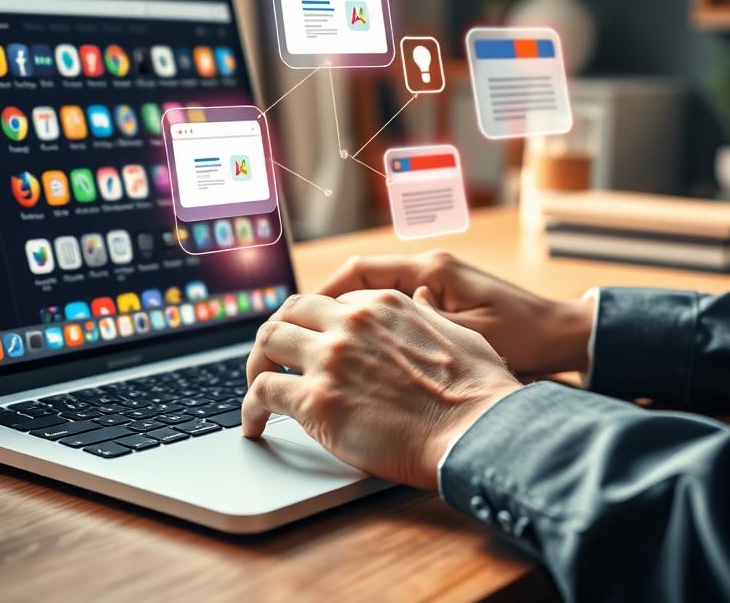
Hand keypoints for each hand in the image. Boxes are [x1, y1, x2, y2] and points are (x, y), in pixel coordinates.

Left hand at [241, 288, 520, 488]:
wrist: (477, 431)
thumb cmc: (479, 392)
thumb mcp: (461, 333)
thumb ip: (429, 315)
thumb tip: (421, 299)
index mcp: (382, 303)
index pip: (327, 301)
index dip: (312, 323)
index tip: (306, 341)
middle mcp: (350, 322)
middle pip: (289, 313)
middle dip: (276, 335)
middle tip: (271, 360)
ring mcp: (330, 359)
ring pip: (267, 343)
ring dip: (256, 365)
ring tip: (255, 388)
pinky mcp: (316, 400)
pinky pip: (263, 393)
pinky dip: (250, 407)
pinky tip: (253, 424)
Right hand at [317, 251, 594, 376]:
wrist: (565, 338)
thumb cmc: (525, 337)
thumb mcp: (469, 338)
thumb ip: (421, 327)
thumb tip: (370, 323)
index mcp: (431, 271)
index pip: (360, 271)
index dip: (323, 293)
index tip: (297, 318)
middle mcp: (429, 271)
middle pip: (360, 281)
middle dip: (327, 307)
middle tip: (299, 337)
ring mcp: (435, 285)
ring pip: (374, 296)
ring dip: (349, 318)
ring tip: (323, 348)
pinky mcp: (443, 302)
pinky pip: (394, 310)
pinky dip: (373, 327)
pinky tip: (362, 354)